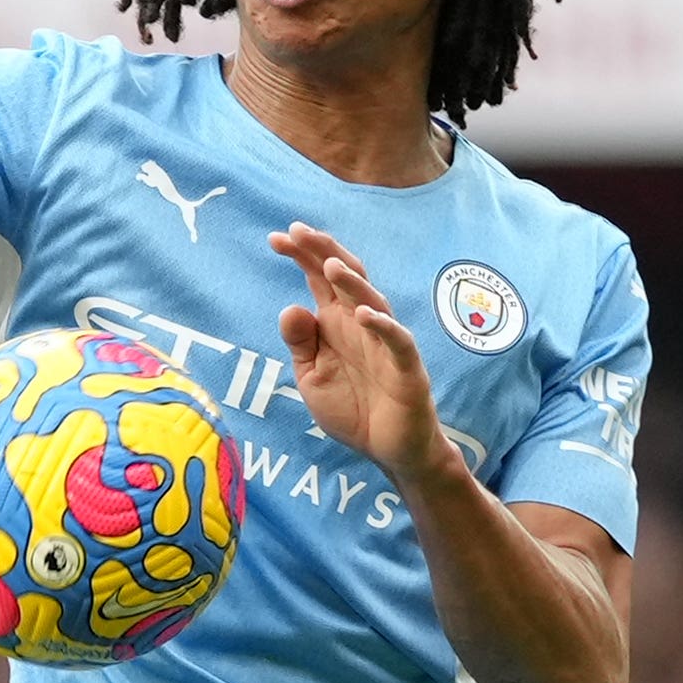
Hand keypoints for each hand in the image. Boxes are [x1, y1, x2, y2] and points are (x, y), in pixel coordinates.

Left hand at [273, 225, 458, 496]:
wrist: (389, 451)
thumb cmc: (352, 409)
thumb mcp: (312, 377)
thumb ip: (301, 344)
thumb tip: (291, 307)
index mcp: (337, 323)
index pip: (320, 279)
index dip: (302, 256)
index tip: (276, 238)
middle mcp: (362, 324)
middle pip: (346, 278)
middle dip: (324, 253)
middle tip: (300, 232)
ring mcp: (386, 343)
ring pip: (372, 302)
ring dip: (352, 283)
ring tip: (330, 265)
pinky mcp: (407, 368)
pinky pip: (398, 341)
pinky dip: (383, 326)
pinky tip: (363, 315)